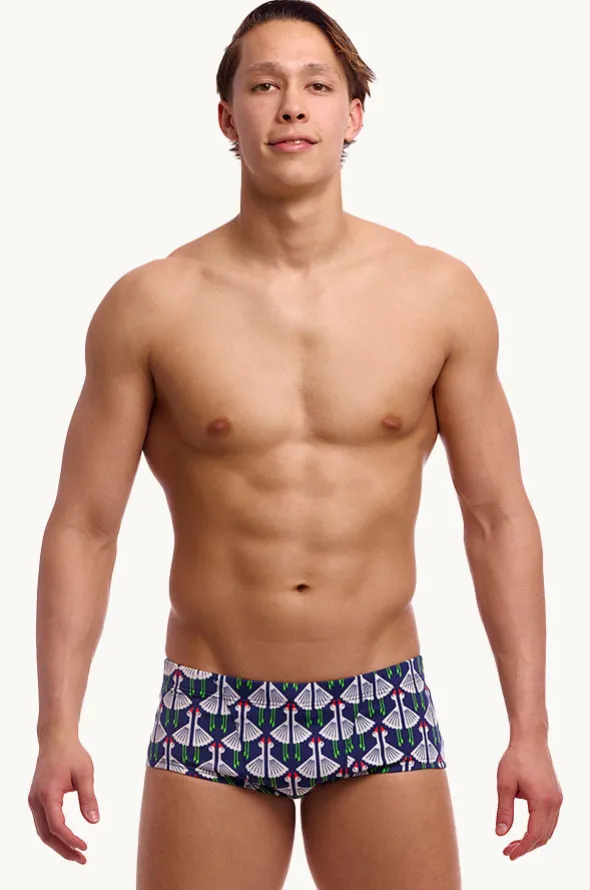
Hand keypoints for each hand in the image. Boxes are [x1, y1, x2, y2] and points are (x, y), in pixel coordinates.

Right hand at [28, 736, 99, 864]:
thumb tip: (94, 822)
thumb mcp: (85, 774)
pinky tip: (68, 840)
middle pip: (46, 834)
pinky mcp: (37, 799)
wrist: (56, 739)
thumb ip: (88, 798)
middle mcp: (36, 800)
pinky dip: (54, 835)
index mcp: (47, 794)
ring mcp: (34, 801)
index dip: (70, 840)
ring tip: (77, 854)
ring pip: (42, 831)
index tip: (85, 847)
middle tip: (82, 859)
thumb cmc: (71, 754)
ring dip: (59, 845)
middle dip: (63, 850)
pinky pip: (43, 823)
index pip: (56, 826)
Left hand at [495, 739, 562, 859]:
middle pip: (543, 836)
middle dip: (526, 847)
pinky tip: (525, 830)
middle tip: (508, 851)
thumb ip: (503, 811)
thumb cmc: (516, 758)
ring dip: (533, 840)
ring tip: (514, 843)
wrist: (531, 740)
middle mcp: (554, 803)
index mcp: (542, 801)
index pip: (533, 835)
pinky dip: (539, 829)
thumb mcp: (504, 784)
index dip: (521, 848)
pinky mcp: (556, 795)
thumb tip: (500, 834)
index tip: (508, 854)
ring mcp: (557, 799)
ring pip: (548, 830)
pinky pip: (550, 820)